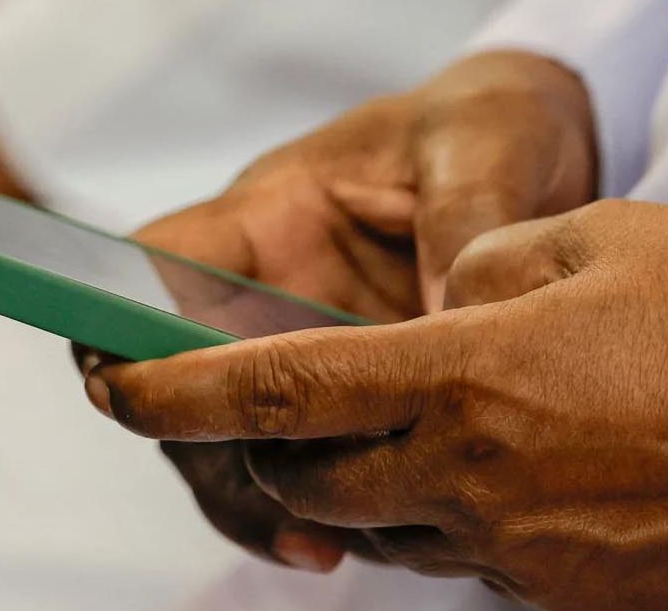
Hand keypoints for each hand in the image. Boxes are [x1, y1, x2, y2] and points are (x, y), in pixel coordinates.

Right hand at [76, 50, 597, 571]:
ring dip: (272, 497)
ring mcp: (312, 350)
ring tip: (328, 544)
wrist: (553, 146)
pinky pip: (323, 462)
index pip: (150, 266)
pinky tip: (370, 541)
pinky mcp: (365, 396)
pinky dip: (335, 505)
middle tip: (273, 505)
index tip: (131, 390)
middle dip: (207, 450)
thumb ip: (463, 223)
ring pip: (244, 439)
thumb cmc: (495, 124)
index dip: (114, 324)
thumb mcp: (484, 149)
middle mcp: (272, 289)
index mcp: (273, 213)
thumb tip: (453, 321)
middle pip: (183, 381)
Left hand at [88, 200, 667, 609]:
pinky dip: (458, 509)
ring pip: (388, 525)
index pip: (278, 391)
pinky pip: (469, 555)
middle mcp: (470, 480)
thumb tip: (447, 293)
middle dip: (275, 444)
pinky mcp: (563, 595)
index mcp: (469, 378)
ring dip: (375, 476)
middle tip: (286, 400)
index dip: (176, 389)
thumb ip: (494, 257)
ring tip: (435, 417)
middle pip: (313, 479)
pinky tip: (526, 460)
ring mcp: (517, 552)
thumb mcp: (612, 237)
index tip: (113, 384)